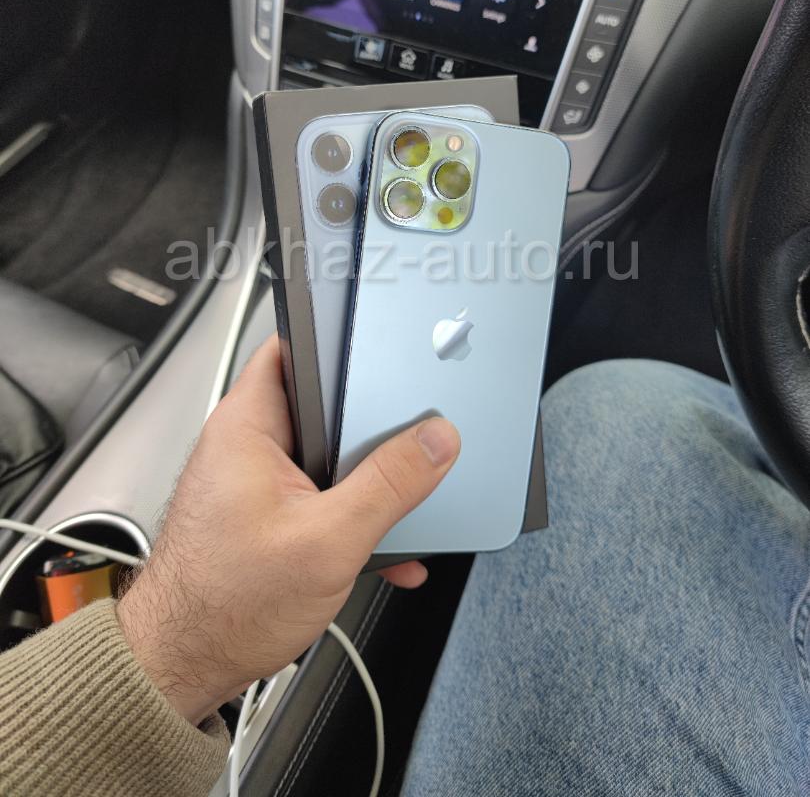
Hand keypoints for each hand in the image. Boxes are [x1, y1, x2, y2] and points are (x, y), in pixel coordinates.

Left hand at [116, 336, 459, 724]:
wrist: (185, 666)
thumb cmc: (221, 606)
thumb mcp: (328, 540)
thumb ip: (388, 485)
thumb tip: (434, 442)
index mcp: (247, 427)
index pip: (290, 347)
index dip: (338, 339)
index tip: (383, 346)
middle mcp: (246, 445)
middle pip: (322, 406)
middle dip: (370, 426)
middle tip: (409, 437)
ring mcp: (256, 481)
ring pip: (328, 458)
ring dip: (366, 483)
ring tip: (396, 507)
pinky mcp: (266, 515)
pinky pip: (321, 497)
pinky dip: (352, 517)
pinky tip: (382, 550)